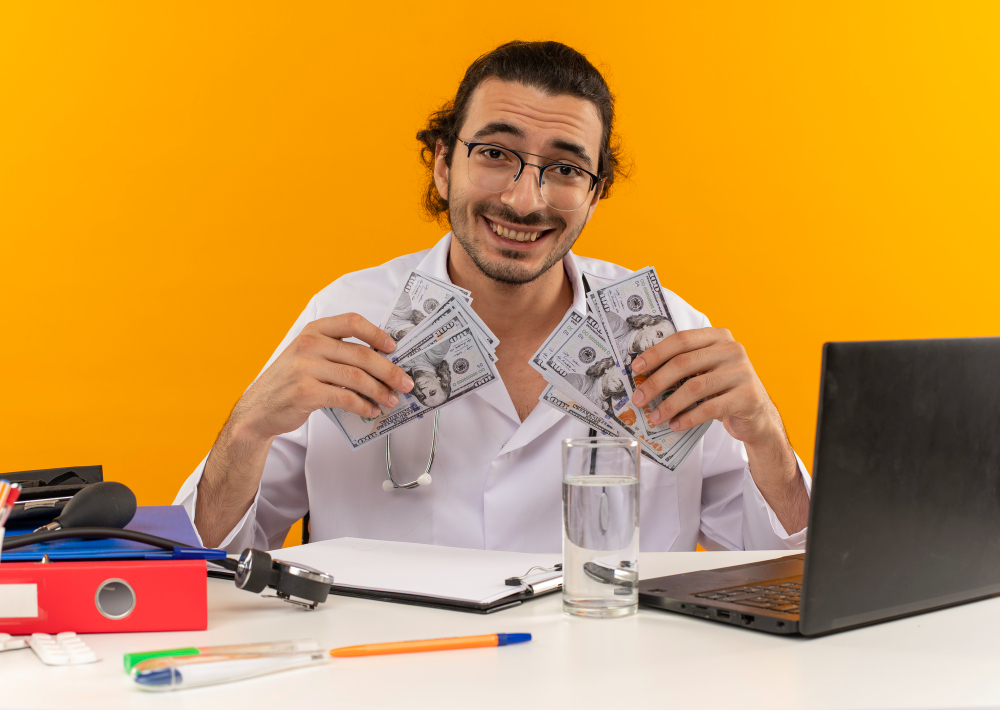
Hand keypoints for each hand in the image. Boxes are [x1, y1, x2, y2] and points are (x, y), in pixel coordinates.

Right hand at [231, 313, 413, 441]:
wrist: (258, 409)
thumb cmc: (289, 382)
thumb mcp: (308, 356)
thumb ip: (336, 352)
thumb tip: (380, 360)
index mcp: (313, 330)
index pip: (352, 321)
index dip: (377, 333)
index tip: (393, 347)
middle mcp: (309, 345)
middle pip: (362, 354)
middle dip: (389, 370)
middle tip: (405, 383)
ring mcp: (306, 368)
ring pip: (357, 378)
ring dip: (380, 391)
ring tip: (391, 400)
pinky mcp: (306, 392)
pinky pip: (346, 398)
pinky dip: (364, 406)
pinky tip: (372, 411)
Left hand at [630, 327, 780, 446]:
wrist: (757, 414)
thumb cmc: (723, 389)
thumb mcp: (705, 370)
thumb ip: (683, 365)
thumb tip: (642, 374)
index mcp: (718, 337)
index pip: (681, 340)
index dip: (655, 353)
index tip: (636, 368)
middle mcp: (732, 349)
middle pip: (683, 363)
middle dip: (656, 382)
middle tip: (639, 398)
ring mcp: (742, 372)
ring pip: (695, 387)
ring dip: (669, 404)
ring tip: (654, 417)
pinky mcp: (747, 397)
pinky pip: (709, 408)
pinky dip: (688, 418)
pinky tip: (675, 424)